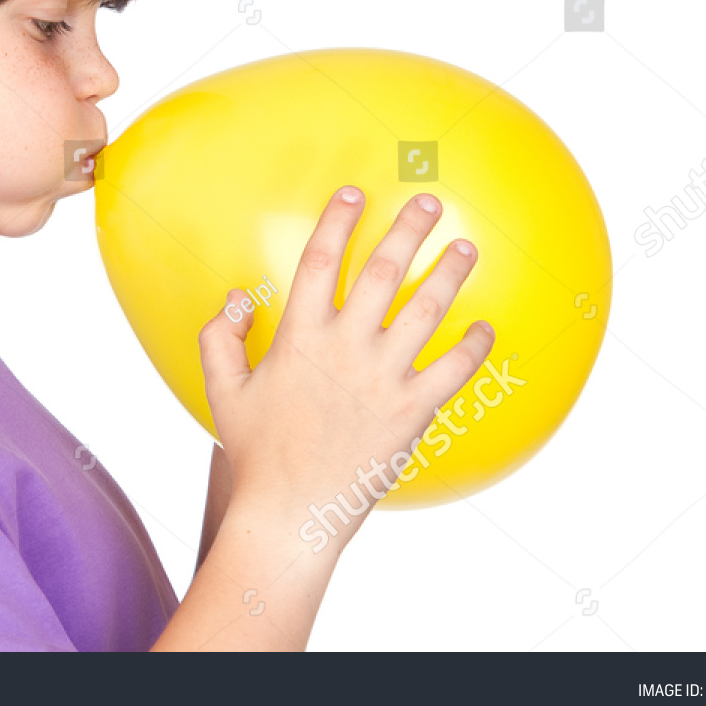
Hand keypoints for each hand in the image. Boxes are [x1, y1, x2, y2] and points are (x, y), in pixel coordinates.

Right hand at [198, 186, 492, 543]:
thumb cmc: (255, 453)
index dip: (338, 221)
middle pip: (383, 271)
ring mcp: (383, 378)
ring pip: (426, 310)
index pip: (320, 261)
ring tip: (466, 247)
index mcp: (299, 337)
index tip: (354, 192)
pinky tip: (485, 329)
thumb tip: (235, 297)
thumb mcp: (222, 390)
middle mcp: (345, 348)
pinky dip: (474, 347)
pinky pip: (454, 370)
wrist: (290, 513)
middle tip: (428, 203)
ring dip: (450, 273)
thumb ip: (221, 336)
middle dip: (408, 229)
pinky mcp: (413, 411)